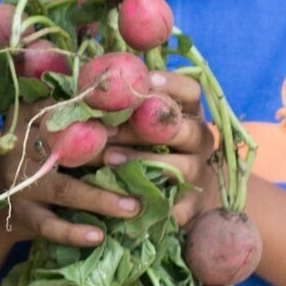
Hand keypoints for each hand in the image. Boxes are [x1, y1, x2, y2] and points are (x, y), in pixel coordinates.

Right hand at [0, 99, 145, 251]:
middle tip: (144, 166)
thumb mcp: (53, 123)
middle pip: (64, 150)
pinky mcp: (22, 212)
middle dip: (106, 158)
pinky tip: (98, 236)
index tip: (124, 125)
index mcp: (29, 117)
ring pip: (62, 189)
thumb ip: (82, 113)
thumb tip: (132, 104)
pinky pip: (48, 225)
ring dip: (100, 199)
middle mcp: (19, 147)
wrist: (1, 185)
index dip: (93, 117)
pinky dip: (73, 232)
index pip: (61, 111)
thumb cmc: (43, 147)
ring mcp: (18, 182)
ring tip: (133, 207)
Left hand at [104, 71, 218, 225]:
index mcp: (190, 114)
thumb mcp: (144, 122)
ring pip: (179, 166)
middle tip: (109, 130)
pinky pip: (172, 203)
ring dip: (143, 161)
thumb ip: (126, 106)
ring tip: (109, 159)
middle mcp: (200, 141)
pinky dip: (146, 198)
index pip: (190, 91)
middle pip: (185, 129)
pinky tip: (121, 194)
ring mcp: (198, 173)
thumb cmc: (152, 147)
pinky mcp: (190, 205)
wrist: (184, 195)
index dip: (171, 84)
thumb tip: (86, 87)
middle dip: (146, 128)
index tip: (145, 80)